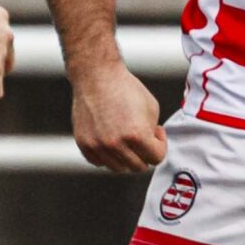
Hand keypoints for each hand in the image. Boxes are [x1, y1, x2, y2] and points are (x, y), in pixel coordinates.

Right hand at [70, 56, 165, 172]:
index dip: (160, 145)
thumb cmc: (126, 88)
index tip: (156, 134)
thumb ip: (153, 133)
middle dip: (144, 154)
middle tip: (141, 138)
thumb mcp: (152, 108)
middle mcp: (116, 144)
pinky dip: (107, 156)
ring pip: (119, 168)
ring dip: (126, 157)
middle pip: (138, 167)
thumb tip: (150, 149)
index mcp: (137, 135)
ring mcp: (98, 146)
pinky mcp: (84, 144)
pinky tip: (110, 139)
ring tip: (125, 138)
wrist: (97, 76)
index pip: (157, 159)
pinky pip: (99, 162)